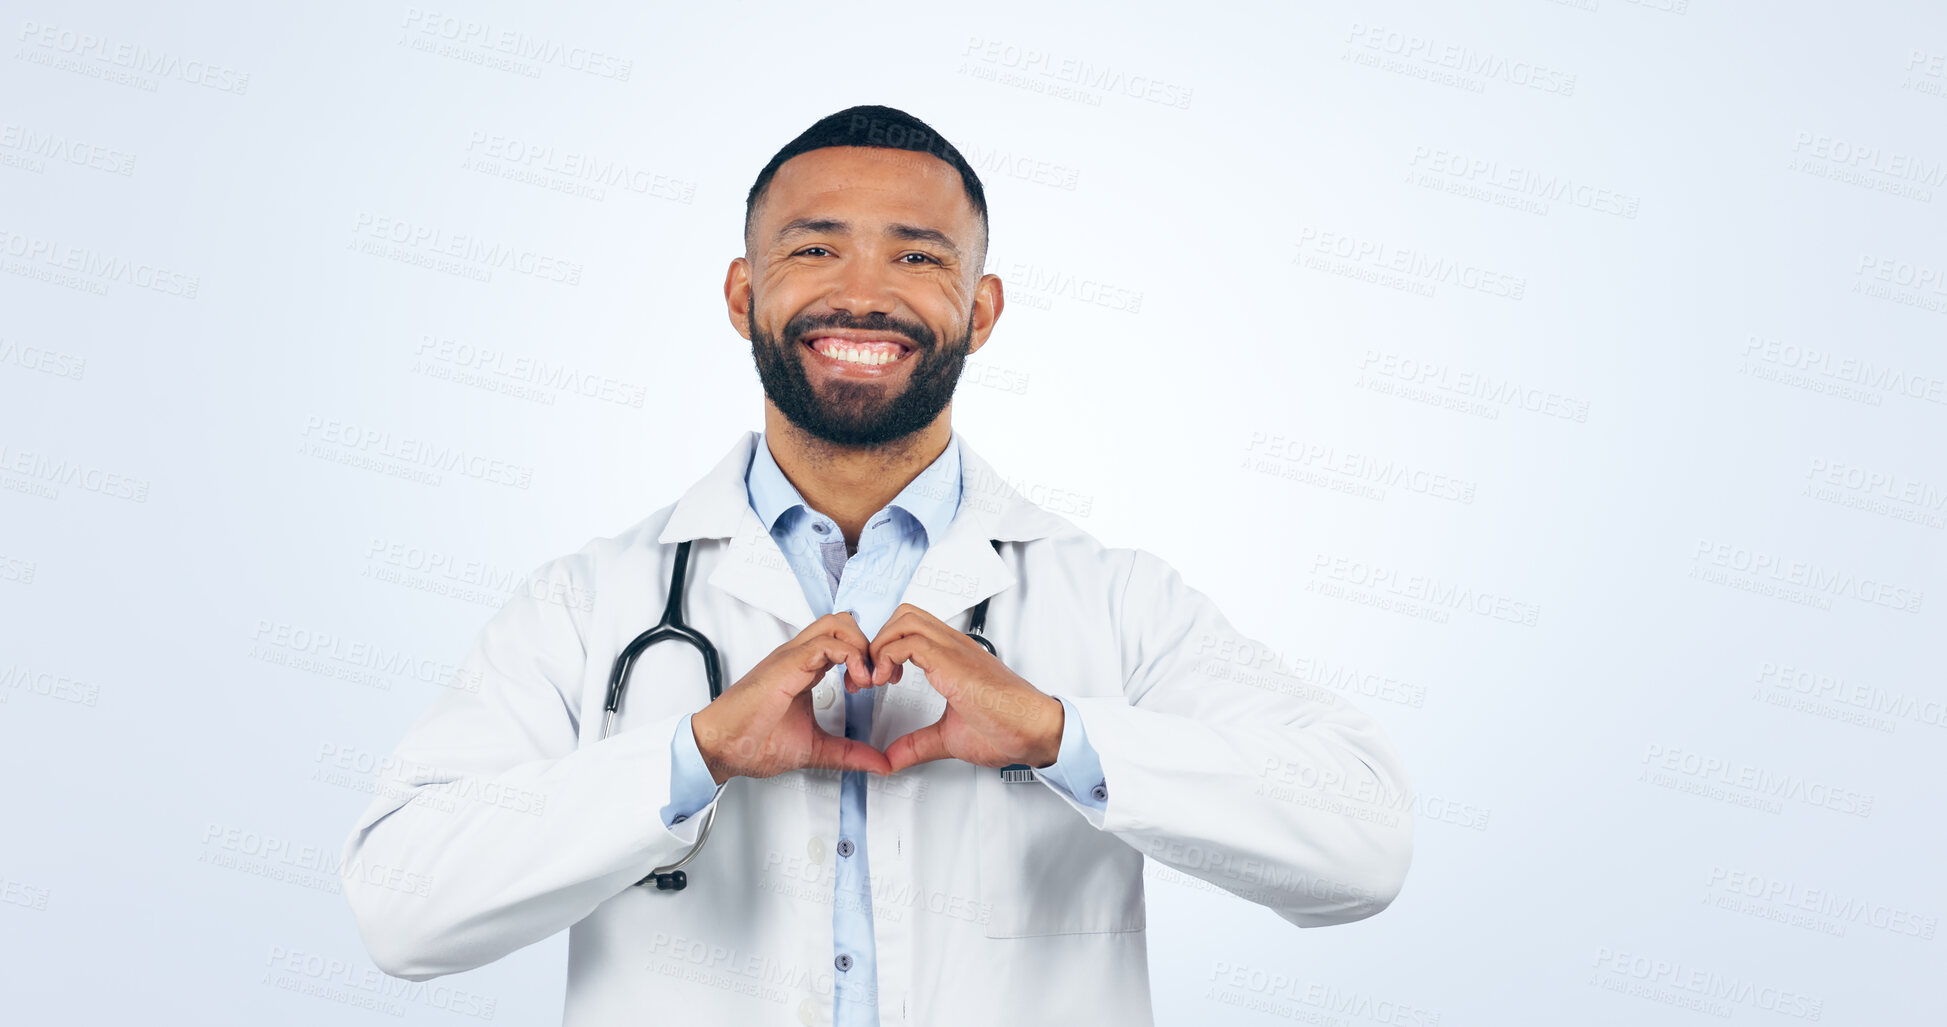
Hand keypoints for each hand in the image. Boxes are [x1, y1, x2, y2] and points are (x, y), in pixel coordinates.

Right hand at [690, 613, 891, 783]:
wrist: (720, 748)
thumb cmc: (753, 743)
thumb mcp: (815, 748)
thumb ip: (848, 753)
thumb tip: (879, 763)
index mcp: (804, 669)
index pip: (842, 641)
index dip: (865, 657)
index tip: (873, 685)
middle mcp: (798, 657)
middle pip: (843, 622)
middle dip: (868, 644)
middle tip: (875, 677)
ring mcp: (792, 657)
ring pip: (837, 623)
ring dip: (861, 646)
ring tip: (866, 679)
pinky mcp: (787, 665)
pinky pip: (826, 643)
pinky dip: (851, 656)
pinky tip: (856, 682)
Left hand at [867, 603, 1064, 774]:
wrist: (1037, 731)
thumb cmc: (1008, 729)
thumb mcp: (949, 737)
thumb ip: (917, 744)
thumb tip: (892, 757)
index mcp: (953, 657)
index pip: (911, 628)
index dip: (886, 647)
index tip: (879, 679)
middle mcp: (953, 647)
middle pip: (904, 615)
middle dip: (878, 640)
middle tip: (872, 675)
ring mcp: (954, 651)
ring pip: (905, 620)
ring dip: (881, 646)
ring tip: (878, 678)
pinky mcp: (954, 663)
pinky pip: (910, 642)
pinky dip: (888, 657)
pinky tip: (889, 681)